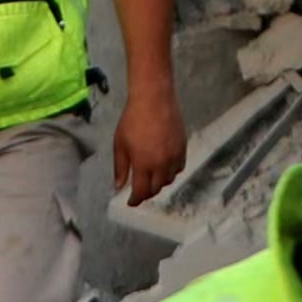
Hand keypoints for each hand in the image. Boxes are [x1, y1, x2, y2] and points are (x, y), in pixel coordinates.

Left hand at [112, 78, 186, 207]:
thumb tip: (119, 186)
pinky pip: (179, 168)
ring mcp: (174, 156)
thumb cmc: (132, 120)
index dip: (135, 200)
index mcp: (143, 164)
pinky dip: (171, 172)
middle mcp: (161, 164)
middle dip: (147, 193)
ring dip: (159, 182)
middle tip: (140, 191)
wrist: (154, 99)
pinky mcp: (183, 148)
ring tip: (151, 178)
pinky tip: (164, 167)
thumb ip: (120, 168)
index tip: (130, 203)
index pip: (142, 192)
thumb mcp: (120, 144)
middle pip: (156, 188)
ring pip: (169, 179)